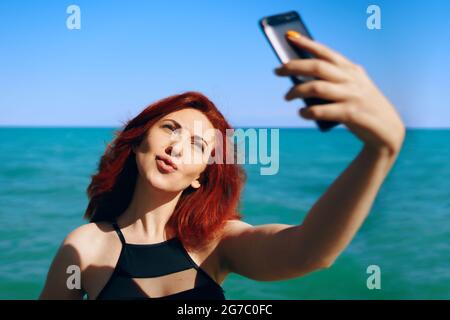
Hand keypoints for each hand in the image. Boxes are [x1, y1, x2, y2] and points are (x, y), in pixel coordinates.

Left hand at [274, 30, 404, 156]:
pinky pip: (322, 110)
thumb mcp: (352, 89)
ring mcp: (352, 96)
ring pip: (316, 87)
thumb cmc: (362, 107)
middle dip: (293, 66)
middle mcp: (352, 79)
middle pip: (316, 67)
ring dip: (296, 91)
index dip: (307, 44)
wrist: (388, 131)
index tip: (289, 37)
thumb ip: (332, 82)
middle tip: (277, 70)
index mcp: (351, 70)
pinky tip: (302, 113)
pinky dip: (307, 112)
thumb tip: (299, 81)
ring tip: (287, 96)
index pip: (326, 52)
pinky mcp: (351, 114)